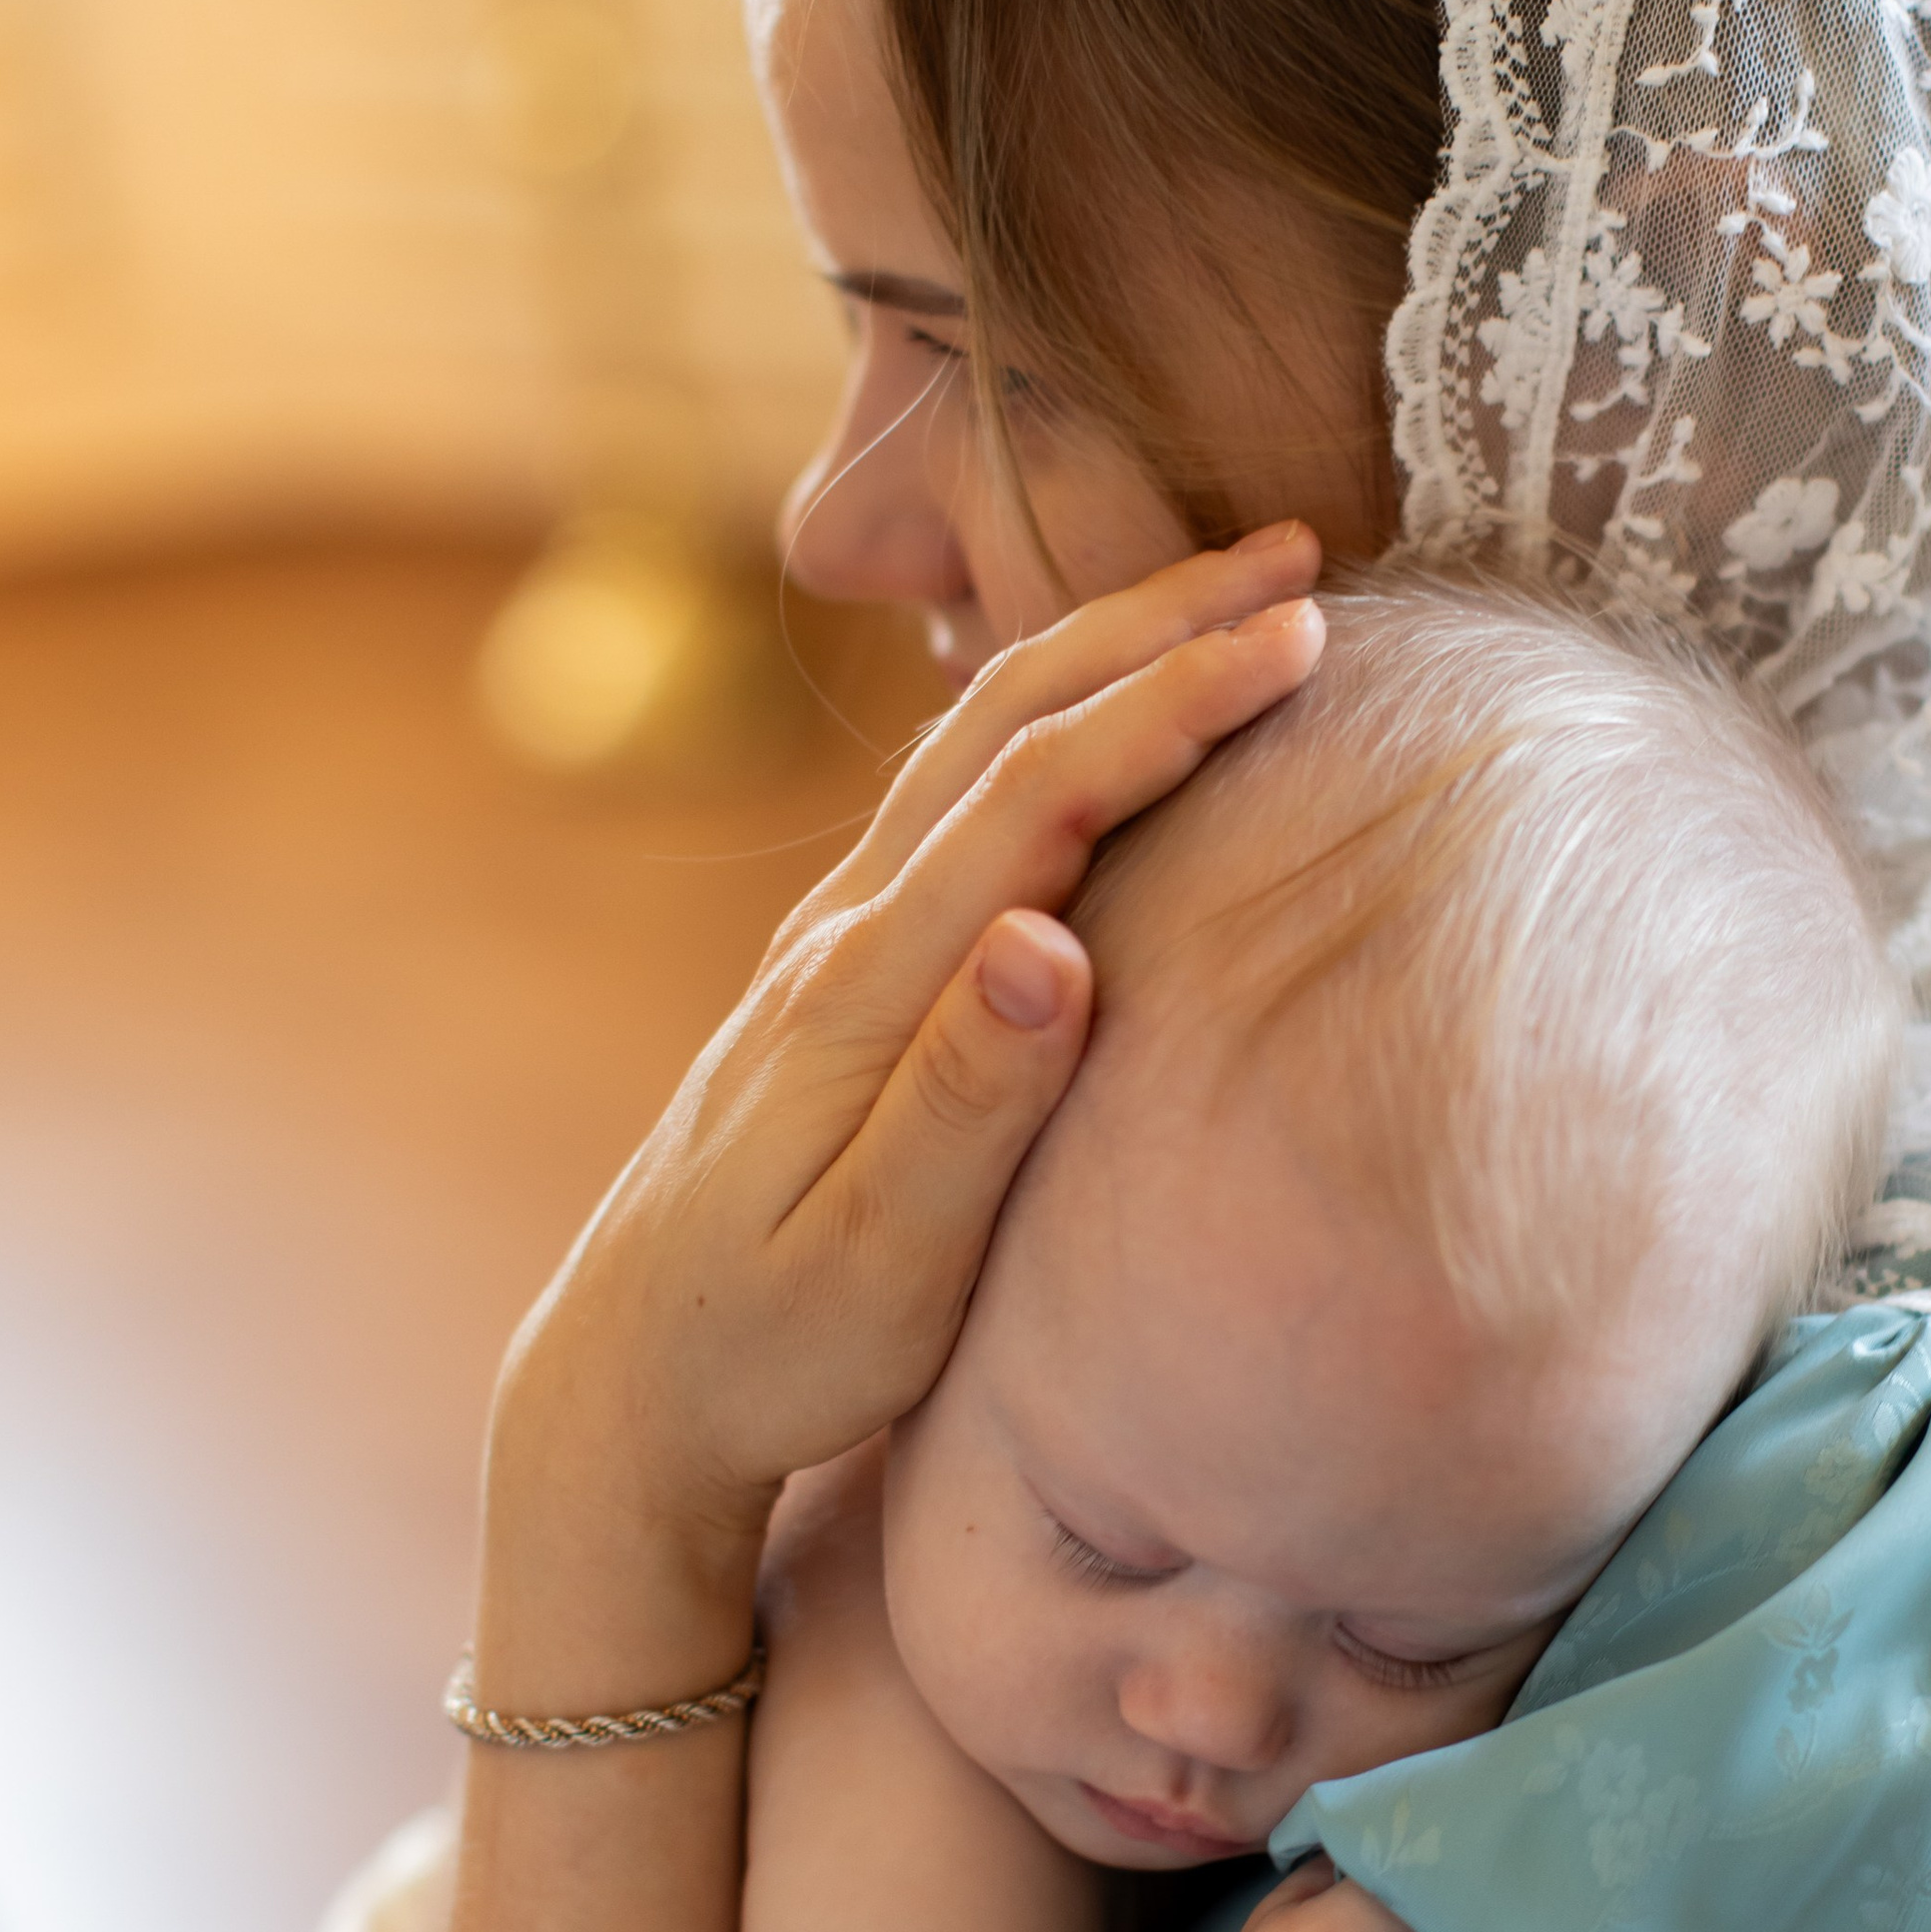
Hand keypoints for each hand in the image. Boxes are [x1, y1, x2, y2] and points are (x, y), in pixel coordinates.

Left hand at [473, 528, 1323, 1709]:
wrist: (632, 1378)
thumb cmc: (772, 1346)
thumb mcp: (877, 1261)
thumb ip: (964, 1102)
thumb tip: (1045, 940)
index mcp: (864, 992)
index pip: (1036, 799)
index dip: (1168, 705)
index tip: (1296, 636)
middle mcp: (840, 935)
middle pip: (1001, 726)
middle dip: (1153, 626)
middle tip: (1298, 553)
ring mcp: (833, 942)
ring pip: (974, 746)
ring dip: (1103, 654)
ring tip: (1227, 600)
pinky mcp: (844, 972)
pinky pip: (958, 799)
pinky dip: (1054, 721)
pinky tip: (1105, 715)